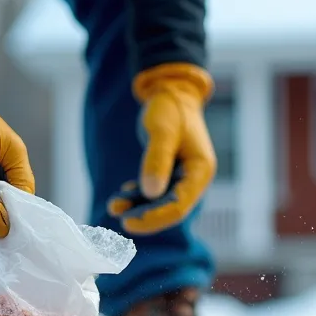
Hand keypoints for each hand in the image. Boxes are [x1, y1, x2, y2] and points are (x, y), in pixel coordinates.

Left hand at [107, 63, 215, 234]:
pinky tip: (121, 197)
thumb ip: (156, 160)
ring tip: (114, 206)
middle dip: (145, 215)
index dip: (155, 218)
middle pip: (170, 208)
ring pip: (161, 203)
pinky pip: (154, 192)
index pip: (179, 205)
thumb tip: (150, 193)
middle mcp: (194, 178)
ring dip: (138, 207)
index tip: (130, 222)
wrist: (171, 93)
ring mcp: (183, 177)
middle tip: (119, 218)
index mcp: (201, 170)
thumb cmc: (170, 109)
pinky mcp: (170, 174)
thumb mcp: (162, 131)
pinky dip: (137, 196)